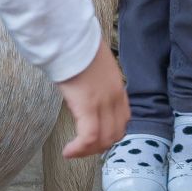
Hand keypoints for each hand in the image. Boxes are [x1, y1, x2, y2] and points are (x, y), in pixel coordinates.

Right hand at [55, 40, 130, 158]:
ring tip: (74, 151)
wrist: (70, 39)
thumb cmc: (75, 48)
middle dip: (99, 146)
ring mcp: (103, 102)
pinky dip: (79, 149)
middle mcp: (115, 97)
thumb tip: (84, 90)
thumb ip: (95, 82)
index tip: (97, 138)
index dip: (111, 133)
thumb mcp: (94, 67)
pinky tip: (68, 151)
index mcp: (117, 87)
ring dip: (89, 151)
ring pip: (105, 139)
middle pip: (116, 133)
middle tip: (82, 149)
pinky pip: (90, 136)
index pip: (123, 119)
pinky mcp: (88, 105)